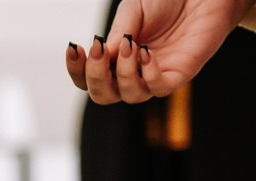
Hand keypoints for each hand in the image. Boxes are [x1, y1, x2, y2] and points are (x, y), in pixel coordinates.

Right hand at [63, 0, 253, 103]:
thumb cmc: (166, 1)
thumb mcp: (133, 10)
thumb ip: (118, 33)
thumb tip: (104, 55)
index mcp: (115, 59)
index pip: (88, 78)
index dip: (77, 70)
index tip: (76, 48)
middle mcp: (133, 72)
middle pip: (103, 95)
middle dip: (96, 77)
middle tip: (99, 50)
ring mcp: (155, 76)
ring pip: (130, 95)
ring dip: (123, 73)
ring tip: (130, 45)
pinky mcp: (179, 74)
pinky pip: (159, 88)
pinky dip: (148, 73)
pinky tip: (146, 52)